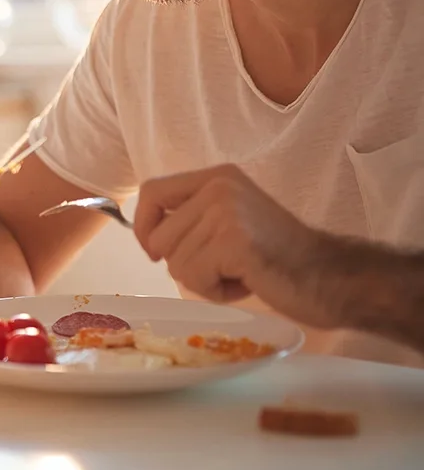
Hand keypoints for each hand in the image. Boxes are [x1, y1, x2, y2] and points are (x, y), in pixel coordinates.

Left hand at [133, 165, 338, 327]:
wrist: (327, 275)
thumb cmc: (275, 256)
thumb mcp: (228, 219)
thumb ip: (191, 218)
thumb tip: (146, 235)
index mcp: (216, 177)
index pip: (150, 193)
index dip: (143, 227)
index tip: (156, 251)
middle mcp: (219, 187)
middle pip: (158, 238)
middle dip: (183, 263)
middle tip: (225, 265)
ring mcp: (226, 212)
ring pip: (175, 263)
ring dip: (203, 280)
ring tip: (240, 271)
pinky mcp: (233, 242)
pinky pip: (194, 279)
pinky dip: (216, 292)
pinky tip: (247, 282)